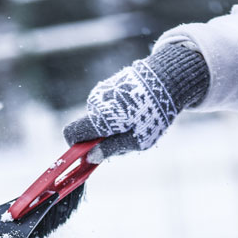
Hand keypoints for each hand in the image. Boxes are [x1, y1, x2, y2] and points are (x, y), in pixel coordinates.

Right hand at [63, 44, 208, 162]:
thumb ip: (110, 149)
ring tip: (135, 123)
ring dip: (112, 127)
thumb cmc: (153, 115)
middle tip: (126, 139)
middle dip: (101, 139)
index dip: (76, 147)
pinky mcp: (109, 86)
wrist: (167, 80)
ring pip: (98, 119)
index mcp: (99, 118)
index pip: (71, 134)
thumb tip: (90, 158)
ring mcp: (101, 92)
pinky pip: (106, 108)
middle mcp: (95, 103)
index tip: (91, 153)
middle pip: (88, 129)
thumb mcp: (135, 140)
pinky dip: (117, 114)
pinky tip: (135, 111)